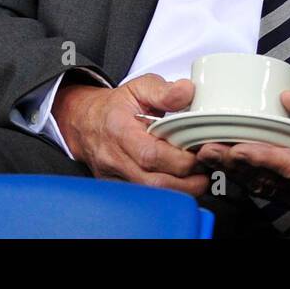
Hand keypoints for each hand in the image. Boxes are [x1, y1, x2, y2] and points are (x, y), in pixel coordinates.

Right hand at [53, 74, 208, 196]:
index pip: (151, 155)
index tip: (199, 152)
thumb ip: (164, 90)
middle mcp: (114, 159)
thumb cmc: (115, 107)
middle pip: (154, 183)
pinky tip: (179, 184)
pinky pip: (145, 200)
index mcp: (119, 131)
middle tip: (204, 171)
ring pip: (152, 196)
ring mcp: (114, 177)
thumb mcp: (138, 88)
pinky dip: (167, 195)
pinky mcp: (118, 189)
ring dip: (181, 191)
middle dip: (187, 182)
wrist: (85, 122)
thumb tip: (187, 91)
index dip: (180, 159)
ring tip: (197, 179)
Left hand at [195, 82, 289, 211]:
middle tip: (207, 148)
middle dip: (236, 164)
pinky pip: (267, 190)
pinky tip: (224, 164)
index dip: (263, 157)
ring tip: (207, 154)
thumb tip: (288, 96)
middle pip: (270, 178)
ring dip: (234, 171)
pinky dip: (244, 177)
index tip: (238, 148)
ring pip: (265, 186)